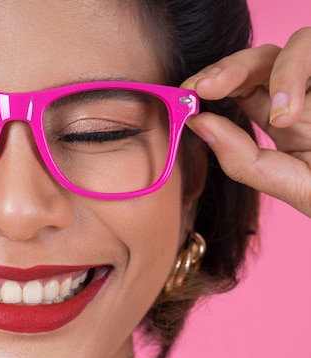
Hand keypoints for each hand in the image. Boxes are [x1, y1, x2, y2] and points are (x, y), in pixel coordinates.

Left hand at [181, 27, 310, 216]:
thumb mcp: (295, 185)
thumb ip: (245, 160)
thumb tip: (197, 124)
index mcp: (285, 119)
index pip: (241, 87)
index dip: (212, 82)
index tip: (187, 93)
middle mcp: (306, 94)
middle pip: (262, 59)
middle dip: (231, 67)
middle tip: (205, 87)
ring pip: (300, 43)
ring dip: (282, 72)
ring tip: (283, 116)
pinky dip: (303, 73)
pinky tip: (298, 111)